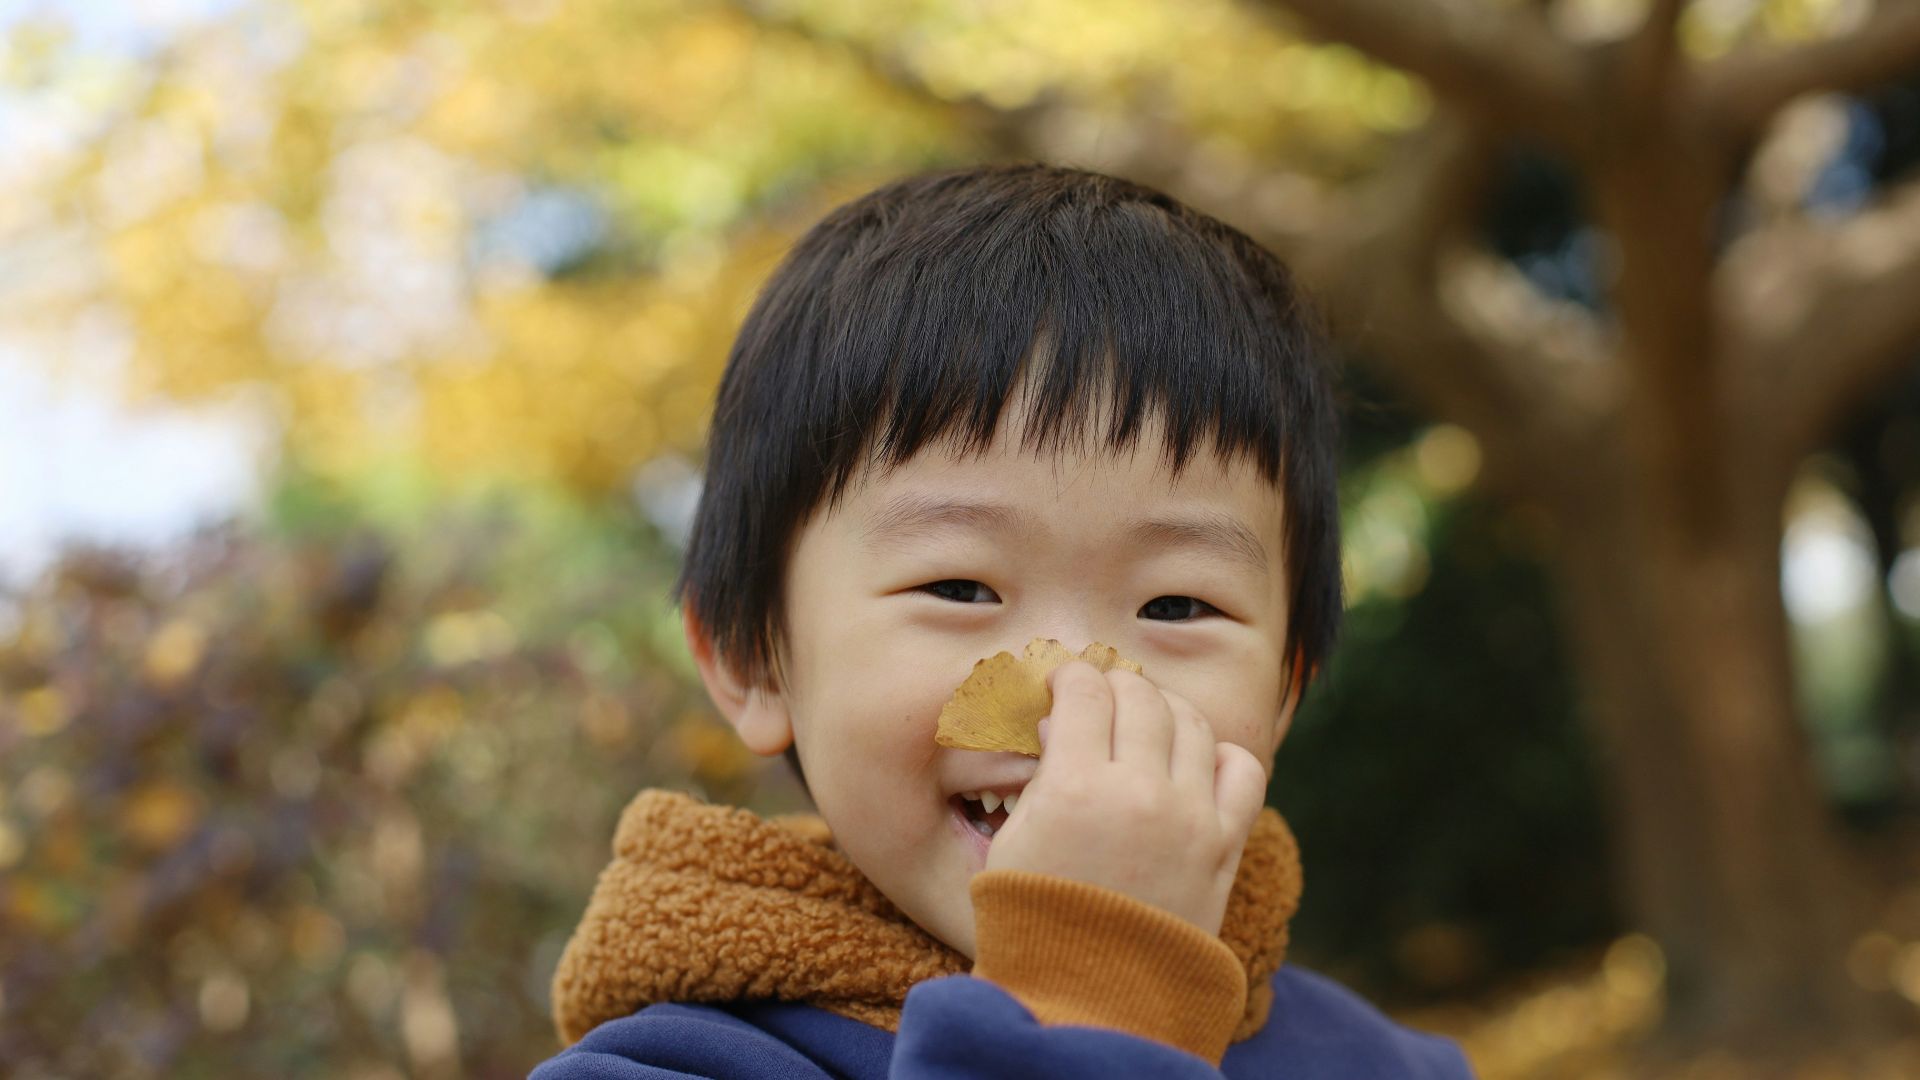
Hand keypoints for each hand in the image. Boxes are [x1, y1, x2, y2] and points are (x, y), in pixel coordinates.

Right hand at [982, 660, 1268, 935]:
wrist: (1092, 998)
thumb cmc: (1036, 920)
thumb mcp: (1015, 840)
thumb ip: (1043, 774)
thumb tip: (1067, 720)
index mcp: (1076, 787)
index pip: (1085, 690)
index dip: (1072, 676)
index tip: (1065, 682)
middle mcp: (1140, 792)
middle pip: (1141, 697)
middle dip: (1116, 686)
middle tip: (1102, 698)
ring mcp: (1190, 817)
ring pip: (1192, 722)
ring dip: (1166, 710)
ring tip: (1147, 723)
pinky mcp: (1224, 845)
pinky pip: (1242, 769)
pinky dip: (1220, 753)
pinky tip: (1194, 762)